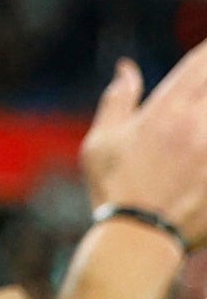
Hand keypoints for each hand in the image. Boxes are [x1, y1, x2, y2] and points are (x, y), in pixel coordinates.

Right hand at [80, 45, 206, 243]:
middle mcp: (198, 124)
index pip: (199, 62)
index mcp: (166, 110)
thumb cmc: (113, 187)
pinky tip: (206, 148)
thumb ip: (118, 99)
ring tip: (200, 125)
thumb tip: (126, 68)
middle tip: (203, 86)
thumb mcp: (101, 140)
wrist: (139, 236)